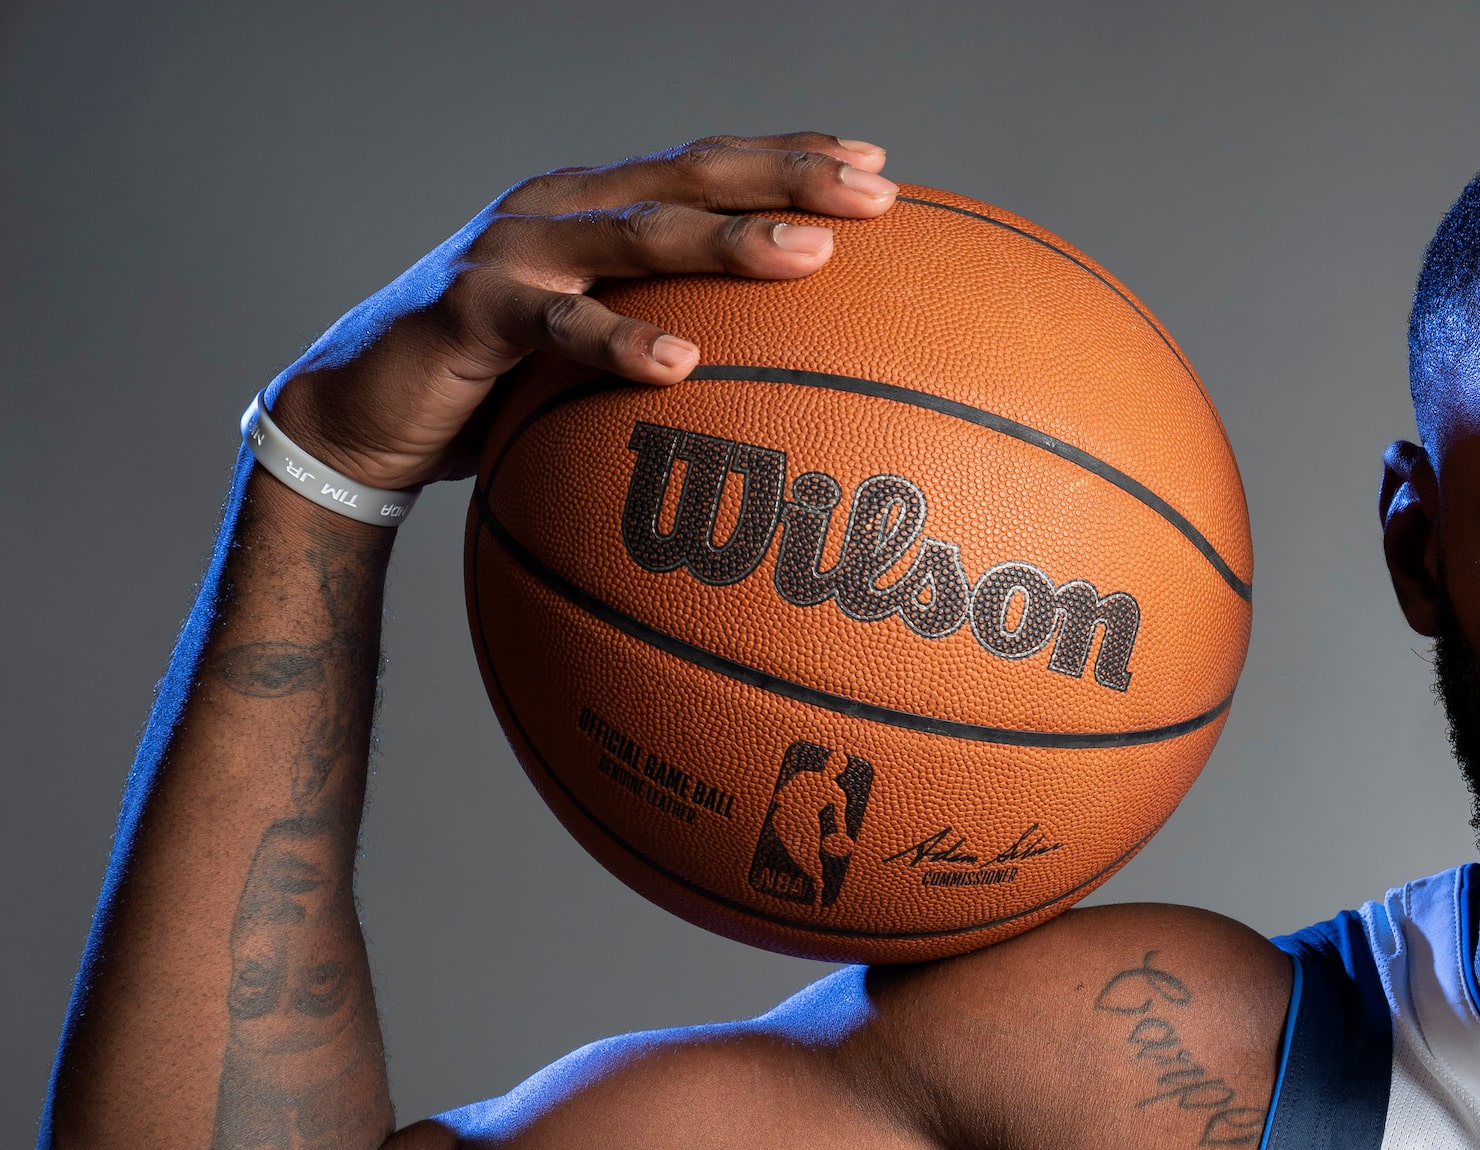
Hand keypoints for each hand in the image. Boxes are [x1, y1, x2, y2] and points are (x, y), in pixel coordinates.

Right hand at [262, 133, 899, 491]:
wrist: (355, 415)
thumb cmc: (493, 390)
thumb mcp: (591, 355)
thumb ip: (668, 342)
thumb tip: (780, 389)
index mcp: (594, 207)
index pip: (707, 166)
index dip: (789, 158)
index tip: (880, 165)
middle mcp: (560, 210)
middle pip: (691, 177)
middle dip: (787, 177)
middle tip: (876, 189)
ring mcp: (514, 252)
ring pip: (638, 234)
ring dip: (728, 240)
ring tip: (808, 253)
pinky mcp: (472, 311)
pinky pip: (558, 325)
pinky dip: (619, 341)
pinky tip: (681, 363)